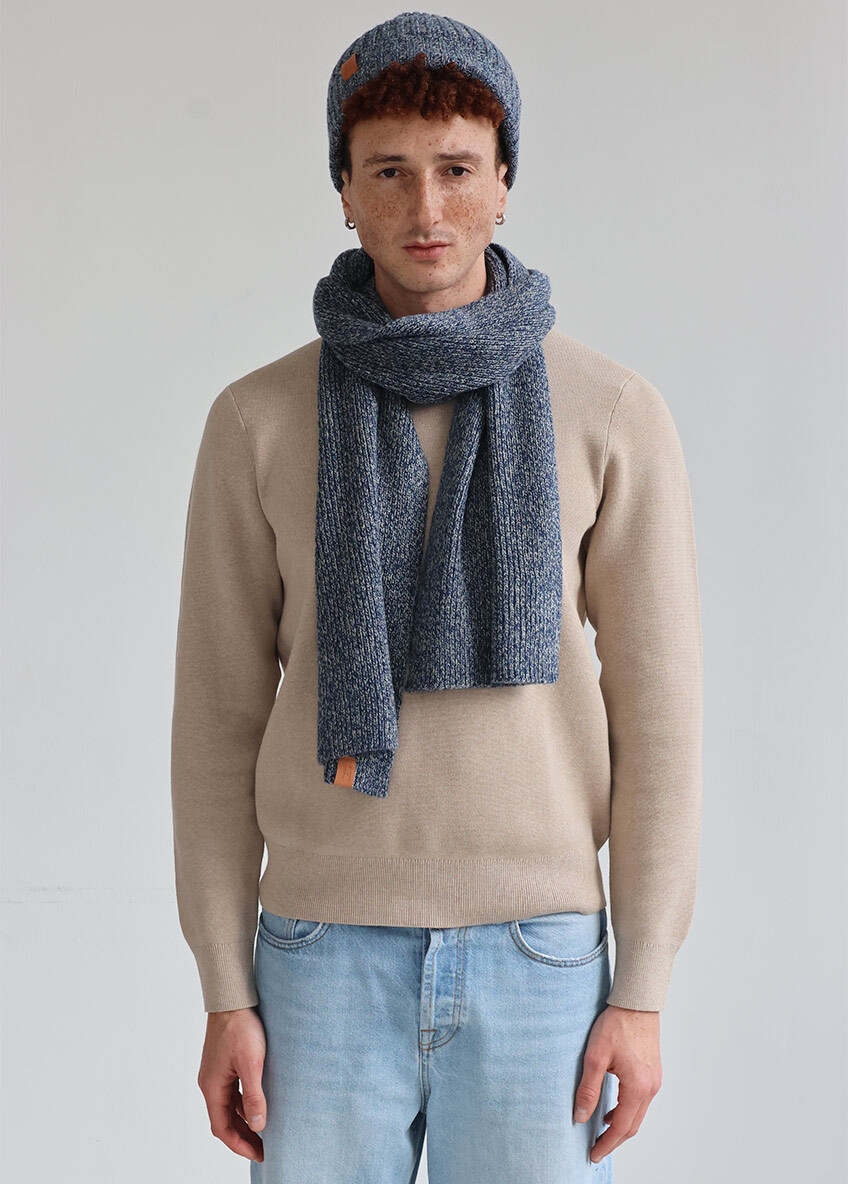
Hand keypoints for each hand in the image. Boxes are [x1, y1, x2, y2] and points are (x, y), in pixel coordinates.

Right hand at [197, 1006, 267, 1163]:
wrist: (231, 997)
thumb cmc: (240, 1027)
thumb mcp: (252, 1063)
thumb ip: (254, 1095)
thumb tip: (258, 1125)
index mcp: (212, 1087)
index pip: (222, 1127)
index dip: (239, 1144)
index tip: (258, 1154)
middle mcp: (210, 1083)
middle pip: (224, 1120)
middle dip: (242, 1136)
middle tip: (263, 1149)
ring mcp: (216, 1073)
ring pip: (228, 1106)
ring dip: (243, 1120)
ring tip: (263, 1131)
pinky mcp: (223, 1063)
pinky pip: (232, 1092)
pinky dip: (243, 1104)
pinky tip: (257, 1103)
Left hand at [572, 1004, 661, 1163]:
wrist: (637, 1002)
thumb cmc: (617, 1024)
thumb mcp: (595, 1056)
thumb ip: (588, 1089)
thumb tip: (580, 1116)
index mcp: (637, 1087)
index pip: (621, 1127)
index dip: (606, 1144)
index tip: (593, 1154)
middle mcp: (650, 1088)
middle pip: (632, 1126)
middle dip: (614, 1140)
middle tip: (596, 1149)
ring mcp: (654, 1080)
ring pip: (638, 1114)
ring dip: (621, 1126)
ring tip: (602, 1131)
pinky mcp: (653, 1072)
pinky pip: (641, 1101)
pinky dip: (628, 1111)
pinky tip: (613, 1108)